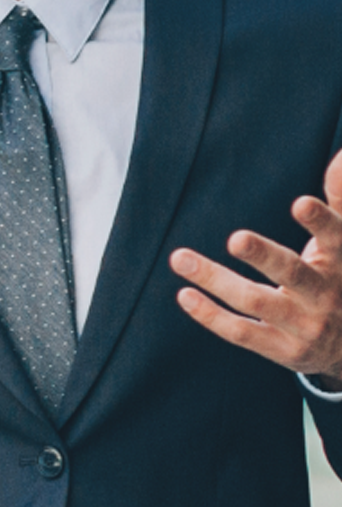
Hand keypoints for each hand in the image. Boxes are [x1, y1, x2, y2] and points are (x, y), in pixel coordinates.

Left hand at [170, 149, 341, 391]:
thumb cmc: (339, 276)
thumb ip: (341, 200)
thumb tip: (340, 156)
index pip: (336, 240)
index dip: (320, 223)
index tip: (300, 203)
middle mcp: (325, 296)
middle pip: (293, 274)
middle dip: (264, 256)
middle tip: (235, 238)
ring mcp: (305, 327)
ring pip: (257, 302)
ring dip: (216, 279)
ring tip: (179, 258)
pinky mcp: (284, 350)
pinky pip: (243, 334)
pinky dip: (212, 316)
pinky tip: (185, 294)